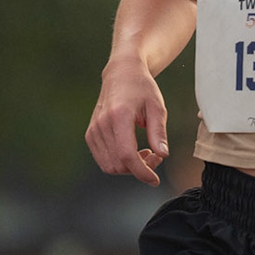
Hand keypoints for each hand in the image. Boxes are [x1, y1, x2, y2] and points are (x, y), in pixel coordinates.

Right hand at [86, 58, 170, 185]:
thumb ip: (158, 132)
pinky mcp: (91, 134)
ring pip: (109, 166)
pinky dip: (119, 163)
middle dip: (139, 169)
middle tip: (156, 156)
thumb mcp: (157, 108)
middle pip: (118, 164)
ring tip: (146, 153)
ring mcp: (93, 130)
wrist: (121, 74)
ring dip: (129, 168)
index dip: (142, 172)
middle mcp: (102, 125)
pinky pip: (103, 160)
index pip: (127, 155)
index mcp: (119, 116)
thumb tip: (163, 155)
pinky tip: (133, 152)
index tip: (155, 180)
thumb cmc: (142, 89)